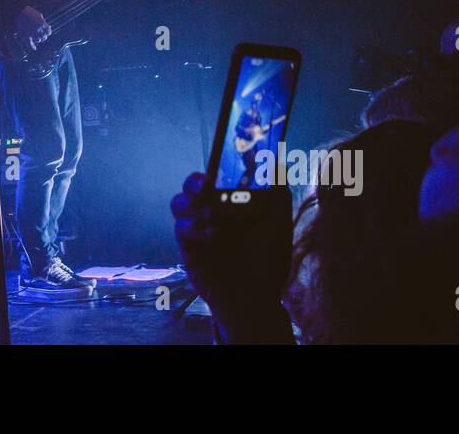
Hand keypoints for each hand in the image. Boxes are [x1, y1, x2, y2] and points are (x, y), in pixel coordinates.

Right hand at [14, 6, 50, 50]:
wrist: (19, 11)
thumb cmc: (29, 12)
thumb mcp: (39, 15)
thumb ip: (44, 21)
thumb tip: (49, 26)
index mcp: (42, 24)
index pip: (48, 32)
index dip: (47, 32)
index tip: (46, 32)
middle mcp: (38, 29)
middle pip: (44, 37)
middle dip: (43, 36)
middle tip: (40, 34)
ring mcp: (32, 32)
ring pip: (38, 40)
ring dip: (38, 39)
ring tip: (36, 37)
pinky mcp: (25, 34)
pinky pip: (30, 43)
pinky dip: (32, 46)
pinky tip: (34, 48)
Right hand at [171, 172, 293, 342]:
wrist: (254, 299)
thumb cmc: (267, 261)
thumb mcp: (278, 227)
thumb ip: (278, 196)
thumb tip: (277, 163)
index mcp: (230, 200)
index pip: (216, 174)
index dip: (215, 165)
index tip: (221, 160)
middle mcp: (210, 210)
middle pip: (191, 185)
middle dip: (195, 182)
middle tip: (206, 185)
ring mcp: (197, 227)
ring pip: (179, 203)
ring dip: (192, 203)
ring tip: (212, 213)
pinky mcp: (188, 246)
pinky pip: (182, 228)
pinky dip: (194, 227)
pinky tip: (212, 234)